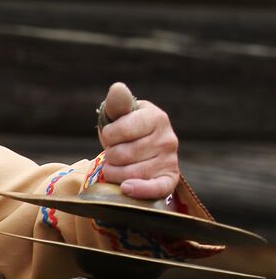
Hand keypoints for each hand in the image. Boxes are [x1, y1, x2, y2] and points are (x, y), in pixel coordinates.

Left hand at [97, 82, 180, 200]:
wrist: (138, 152)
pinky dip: (139, 190)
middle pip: (122, 154)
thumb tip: (118, 88)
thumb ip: (117, 103)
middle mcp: (168, 139)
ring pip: (129, 173)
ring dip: (114, 172)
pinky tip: (126, 187)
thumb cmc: (124, 131)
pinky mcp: (169, 179)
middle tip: (116, 151)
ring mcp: (170, 160)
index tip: (111, 134)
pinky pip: (156, 189)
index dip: (108, 135)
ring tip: (118, 165)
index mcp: (156, 117)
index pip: (120, 130)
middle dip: (110, 155)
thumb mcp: (119, 114)